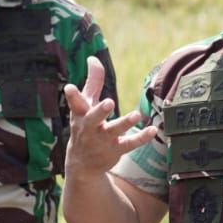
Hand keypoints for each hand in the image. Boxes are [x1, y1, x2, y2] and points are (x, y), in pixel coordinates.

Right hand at [63, 56, 156, 174]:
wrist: (82, 164)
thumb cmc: (84, 126)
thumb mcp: (85, 105)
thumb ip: (92, 81)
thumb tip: (93, 58)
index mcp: (80, 114)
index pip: (74, 103)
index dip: (72, 95)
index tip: (69, 88)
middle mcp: (89, 127)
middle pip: (93, 119)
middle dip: (100, 111)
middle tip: (109, 103)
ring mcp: (102, 139)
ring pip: (114, 131)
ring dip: (125, 123)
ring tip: (136, 115)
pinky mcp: (115, 149)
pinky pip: (129, 144)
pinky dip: (141, 138)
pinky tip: (152, 130)